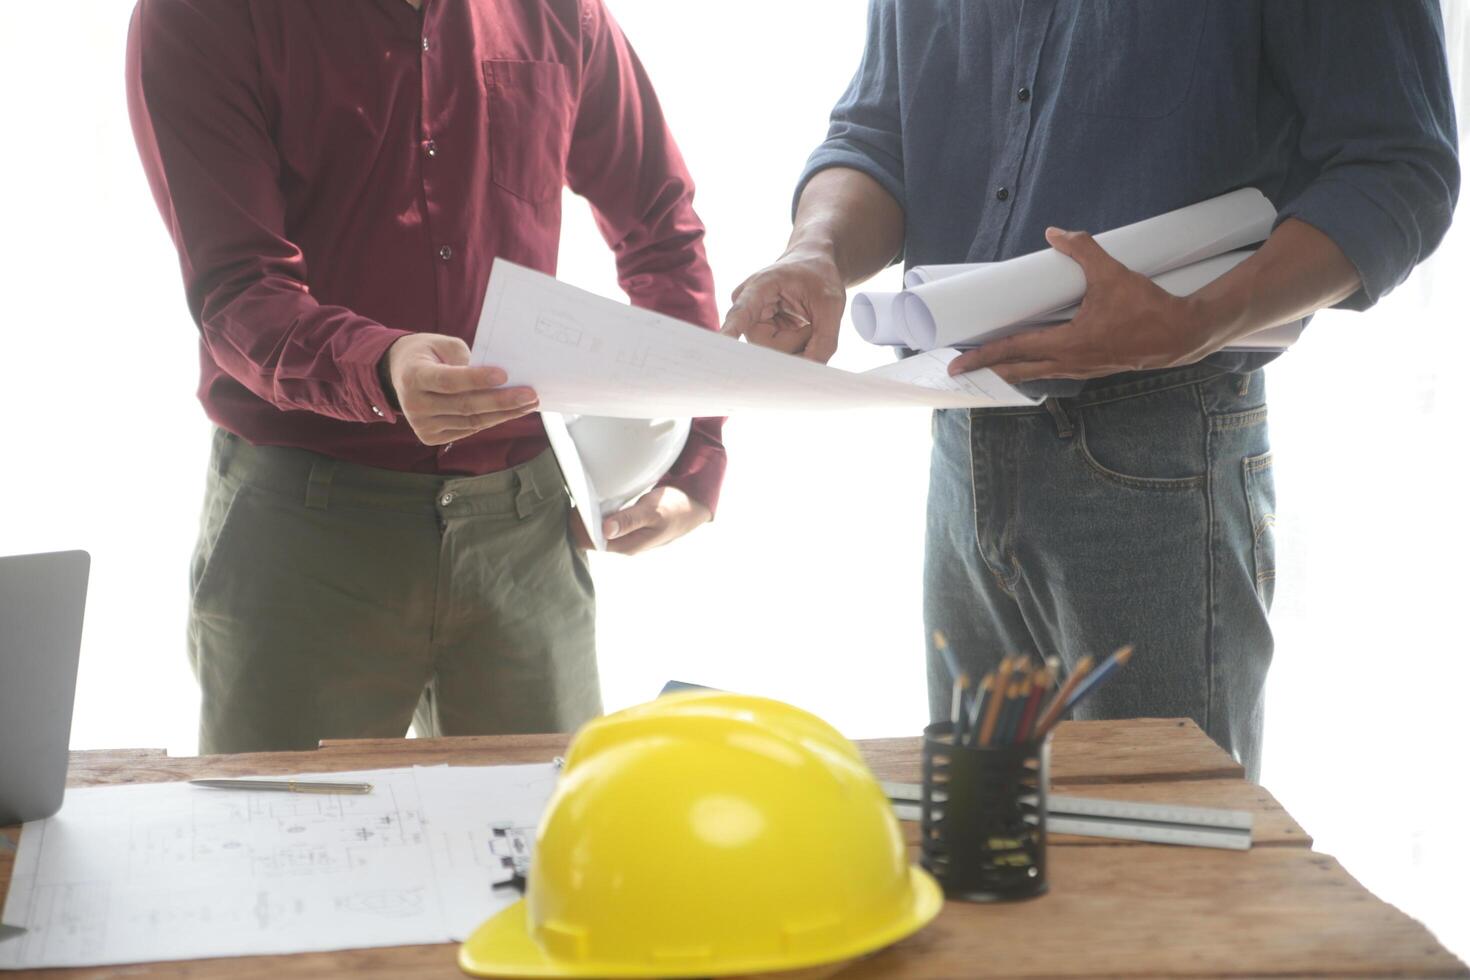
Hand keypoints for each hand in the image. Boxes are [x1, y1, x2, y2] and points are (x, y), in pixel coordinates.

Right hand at [384, 334, 537, 445]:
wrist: (399, 374)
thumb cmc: (427, 354)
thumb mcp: (441, 344)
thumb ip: (465, 358)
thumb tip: (499, 377)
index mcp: (413, 376)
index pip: (449, 381)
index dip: (477, 379)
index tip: (504, 375)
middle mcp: (414, 405)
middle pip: (465, 406)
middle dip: (502, 401)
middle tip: (530, 394)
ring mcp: (422, 425)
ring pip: (471, 422)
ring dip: (504, 414)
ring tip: (528, 403)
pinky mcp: (431, 437)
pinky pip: (468, 429)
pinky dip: (492, 420)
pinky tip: (511, 412)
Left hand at [568, 486, 710, 555]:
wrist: (693, 508)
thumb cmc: (675, 509)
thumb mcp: (653, 512)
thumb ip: (629, 520)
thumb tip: (605, 530)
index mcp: (628, 546)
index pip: (591, 542)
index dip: (579, 527)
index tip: (575, 507)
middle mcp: (624, 544)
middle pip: (590, 537)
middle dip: (580, 521)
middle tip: (575, 497)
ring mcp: (625, 536)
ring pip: (596, 529)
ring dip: (587, 516)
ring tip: (581, 497)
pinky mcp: (626, 526)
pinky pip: (604, 522)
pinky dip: (597, 512)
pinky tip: (594, 500)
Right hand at [721, 248, 845, 362]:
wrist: (813, 266)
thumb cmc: (819, 276)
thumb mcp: (831, 303)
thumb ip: (825, 339)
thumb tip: (811, 371)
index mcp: (759, 288)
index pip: (741, 313)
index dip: (731, 330)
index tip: (720, 343)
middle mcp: (746, 309)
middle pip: (769, 347)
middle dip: (798, 341)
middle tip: (811, 320)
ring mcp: (751, 326)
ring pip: (776, 355)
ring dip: (800, 344)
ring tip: (805, 320)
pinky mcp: (759, 338)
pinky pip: (780, 356)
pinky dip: (798, 347)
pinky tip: (800, 328)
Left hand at [948, 228, 1223, 382]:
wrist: (1181, 334)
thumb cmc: (1147, 307)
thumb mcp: (1113, 273)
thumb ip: (1083, 250)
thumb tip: (1056, 232)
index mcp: (1069, 344)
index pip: (1015, 349)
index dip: (984, 355)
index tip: (957, 362)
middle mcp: (1070, 362)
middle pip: (1018, 369)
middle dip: (987, 369)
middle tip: (958, 370)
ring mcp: (1082, 369)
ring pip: (1036, 373)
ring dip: (1010, 370)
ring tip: (989, 366)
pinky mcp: (1093, 368)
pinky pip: (1054, 371)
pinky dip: (1035, 368)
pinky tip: (1031, 363)